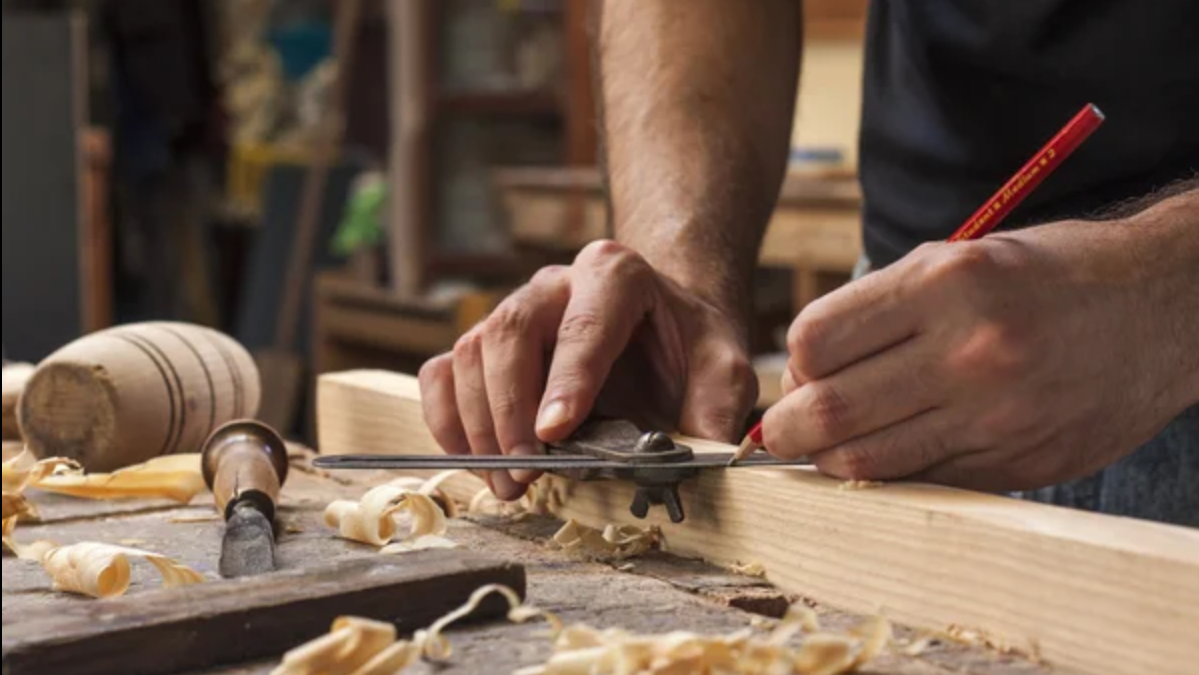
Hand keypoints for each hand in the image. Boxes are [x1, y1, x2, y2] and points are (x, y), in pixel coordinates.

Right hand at [420, 241, 757, 499]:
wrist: (664, 321)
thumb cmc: (690, 343)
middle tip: (524, 473)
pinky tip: (474, 461)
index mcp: (615, 275)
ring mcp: (513, 309)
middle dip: (510, 413)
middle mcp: (555, 283)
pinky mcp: (487, 341)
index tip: (553, 434)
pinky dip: (447, 420)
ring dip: (477, 427)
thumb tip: (702, 458)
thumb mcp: (725, 367)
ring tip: (507, 484)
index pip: (584, 326)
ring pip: (469, 355)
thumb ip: (718, 407)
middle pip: (509, 335)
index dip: (566, 381)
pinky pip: (444, 372)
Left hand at [764, 220, 1194, 491]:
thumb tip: (806, 369)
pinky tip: (889, 452)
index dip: (795, 362)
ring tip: (828, 444)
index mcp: (947, 283)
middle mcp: (970, 350)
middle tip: (781, 429)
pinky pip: (923, 480)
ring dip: (829, 458)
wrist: (1160, 307)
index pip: (818, 339)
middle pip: (831, 411)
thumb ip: (881, 309)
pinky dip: (890, 473)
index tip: (801, 370)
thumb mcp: (959, 258)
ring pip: (868, 461)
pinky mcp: (1018, 462)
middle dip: (787, 428)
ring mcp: (997, 415)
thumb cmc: (1045, 274)